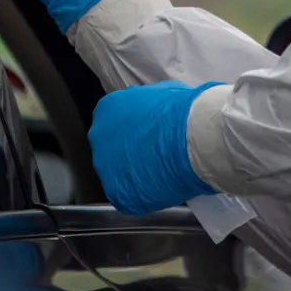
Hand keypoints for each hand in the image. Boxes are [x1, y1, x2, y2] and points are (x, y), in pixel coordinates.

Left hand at [89, 80, 221, 215]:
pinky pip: (129, 197)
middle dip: (130, 154)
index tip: (149, 138)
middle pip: (111, 150)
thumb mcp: (159, 94)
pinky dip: (144, 195)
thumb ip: (145, 105)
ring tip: (161, 173)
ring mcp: (105, 167)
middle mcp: (99, 138)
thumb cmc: (180, 112)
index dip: (133, 134)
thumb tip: (152, 111)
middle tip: (154, 157)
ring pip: (119, 175)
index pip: (114, 125)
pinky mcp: (119, 193)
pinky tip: (161, 187)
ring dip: (136, 175)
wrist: (191, 137)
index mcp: (106, 111)